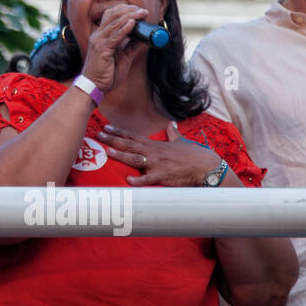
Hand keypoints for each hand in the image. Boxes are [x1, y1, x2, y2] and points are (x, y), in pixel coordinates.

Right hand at [79, 3, 147, 93]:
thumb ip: (132, 47)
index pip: (110, 15)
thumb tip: (145, 39)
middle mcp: (98, 35)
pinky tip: (132, 23)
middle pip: (113, 15)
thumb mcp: (124, 57)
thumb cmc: (106, 73)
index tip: (139, 10)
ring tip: (142, 13)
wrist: (94, 86)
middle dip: (129, 10)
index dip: (124, 10)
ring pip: (115, 23)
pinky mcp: (102, 49)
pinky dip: (124, 29)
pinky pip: (115, 37)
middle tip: (143, 10)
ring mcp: (98, 41)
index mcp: (101, 36)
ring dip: (130, 16)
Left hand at [98, 121, 221, 186]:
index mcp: (155, 145)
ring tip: (108, 152)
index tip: (106, 127)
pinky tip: (127, 181)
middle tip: (99, 135)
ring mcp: (157, 164)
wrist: (206, 166)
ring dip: (121, 156)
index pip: (133, 137)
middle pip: (129, 145)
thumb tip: (171, 125)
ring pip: (135, 159)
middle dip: (113, 140)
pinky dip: (138, 180)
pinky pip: (148, 179)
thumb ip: (173, 134)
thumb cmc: (194, 154)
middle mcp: (153, 152)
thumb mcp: (181, 142)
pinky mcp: (163, 176)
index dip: (118, 132)